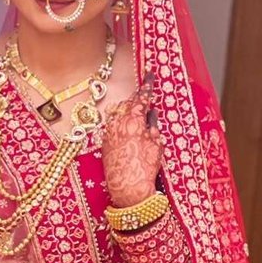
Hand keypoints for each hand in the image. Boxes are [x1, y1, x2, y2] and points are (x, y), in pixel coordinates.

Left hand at [100, 70, 161, 208]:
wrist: (127, 188)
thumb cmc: (145, 169)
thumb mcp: (156, 146)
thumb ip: (153, 125)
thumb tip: (151, 112)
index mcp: (133, 120)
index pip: (141, 97)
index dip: (147, 85)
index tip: (149, 74)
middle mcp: (118, 122)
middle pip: (128, 103)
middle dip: (138, 99)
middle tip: (146, 97)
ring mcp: (109, 131)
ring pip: (120, 113)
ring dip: (129, 112)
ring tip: (139, 116)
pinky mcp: (105, 141)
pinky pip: (114, 125)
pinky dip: (122, 123)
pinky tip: (130, 131)